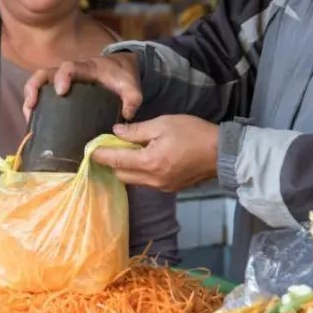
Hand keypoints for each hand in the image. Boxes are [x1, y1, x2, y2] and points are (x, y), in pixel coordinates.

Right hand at [22, 52, 141, 122]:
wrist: (120, 69)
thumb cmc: (123, 77)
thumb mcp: (132, 87)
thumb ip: (132, 99)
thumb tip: (126, 115)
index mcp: (87, 68)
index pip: (70, 67)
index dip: (63, 77)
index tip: (61, 92)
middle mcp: (70, 72)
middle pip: (45, 72)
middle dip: (35, 86)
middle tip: (31, 103)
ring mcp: (62, 80)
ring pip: (39, 82)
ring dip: (30, 96)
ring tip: (28, 115)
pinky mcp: (59, 89)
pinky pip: (42, 93)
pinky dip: (34, 104)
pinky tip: (33, 120)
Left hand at [91, 115, 218, 190]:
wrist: (222, 153)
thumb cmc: (193, 133)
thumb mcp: (163, 124)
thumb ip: (136, 130)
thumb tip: (116, 133)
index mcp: (150, 162)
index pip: (116, 162)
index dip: (100, 155)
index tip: (90, 150)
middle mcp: (153, 179)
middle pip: (121, 175)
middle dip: (112, 163)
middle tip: (109, 147)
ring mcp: (162, 186)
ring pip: (133, 181)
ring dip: (125, 168)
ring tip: (126, 151)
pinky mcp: (169, 188)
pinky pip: (146, 182)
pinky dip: (139, 172)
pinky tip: (142, 158)